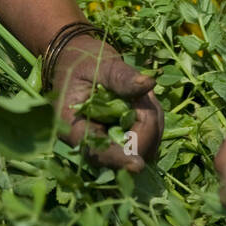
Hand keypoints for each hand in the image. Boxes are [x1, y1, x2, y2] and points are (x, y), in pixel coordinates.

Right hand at [50, 32, 163, 172]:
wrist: (76, 62)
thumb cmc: (82, 60)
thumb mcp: (100, 64)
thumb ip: (122, 77)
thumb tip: (149, 83)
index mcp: (73, 127)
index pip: (95, 151)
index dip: (117, 159)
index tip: (136, 165)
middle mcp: (90, 142)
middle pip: (125, 152)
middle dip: (145, 127)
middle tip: (145, 97)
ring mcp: (109, 143)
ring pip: (141, 148)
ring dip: (151, 123)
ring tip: (141, 95)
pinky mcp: (122, 140)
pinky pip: (146, 139)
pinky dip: (152, 121)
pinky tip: (143, 101)